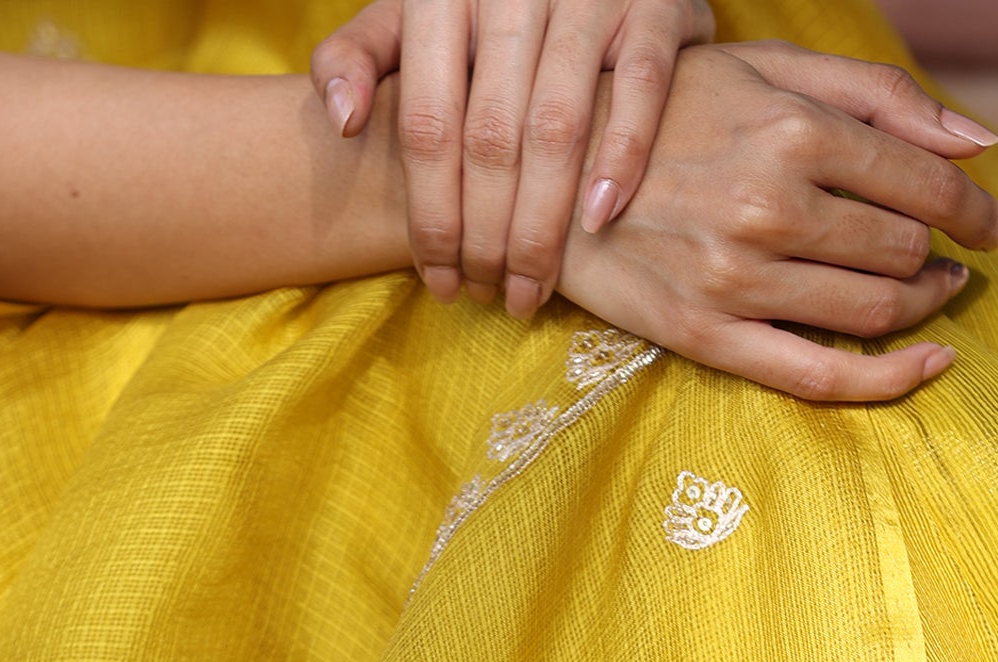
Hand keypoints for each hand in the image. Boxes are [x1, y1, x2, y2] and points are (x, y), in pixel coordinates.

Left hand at [310, 0, 714, 314]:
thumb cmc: (483, 4)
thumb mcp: (408, 16)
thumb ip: (358, 58)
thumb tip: (343, 122)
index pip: (429, 128)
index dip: (432, 217)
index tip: (440, 281)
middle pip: (491, 140)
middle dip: (486, 237)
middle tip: (488, 296)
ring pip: (558, 128)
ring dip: (543, 224)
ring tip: (533, 289)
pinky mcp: (654, 1)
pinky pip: (640, 90)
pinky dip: (620, 159)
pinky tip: (597, 222)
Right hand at [557, 41, 997, 399]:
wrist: (549, 174)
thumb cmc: (666, 110)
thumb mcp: (766, 68)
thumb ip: (876, 97)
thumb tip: (977, 142)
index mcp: (792, 132)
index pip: (921, 183)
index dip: (970, 208)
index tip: (986, 223)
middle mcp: (771, 208)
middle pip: (902, 249)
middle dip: (943, 255)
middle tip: (951, 259)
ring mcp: (739, 281)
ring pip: (873, 310)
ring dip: (921, 308)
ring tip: (931, 296)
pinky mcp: (709, 337)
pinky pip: (820, 376)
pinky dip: (889, 379)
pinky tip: (928, 366)